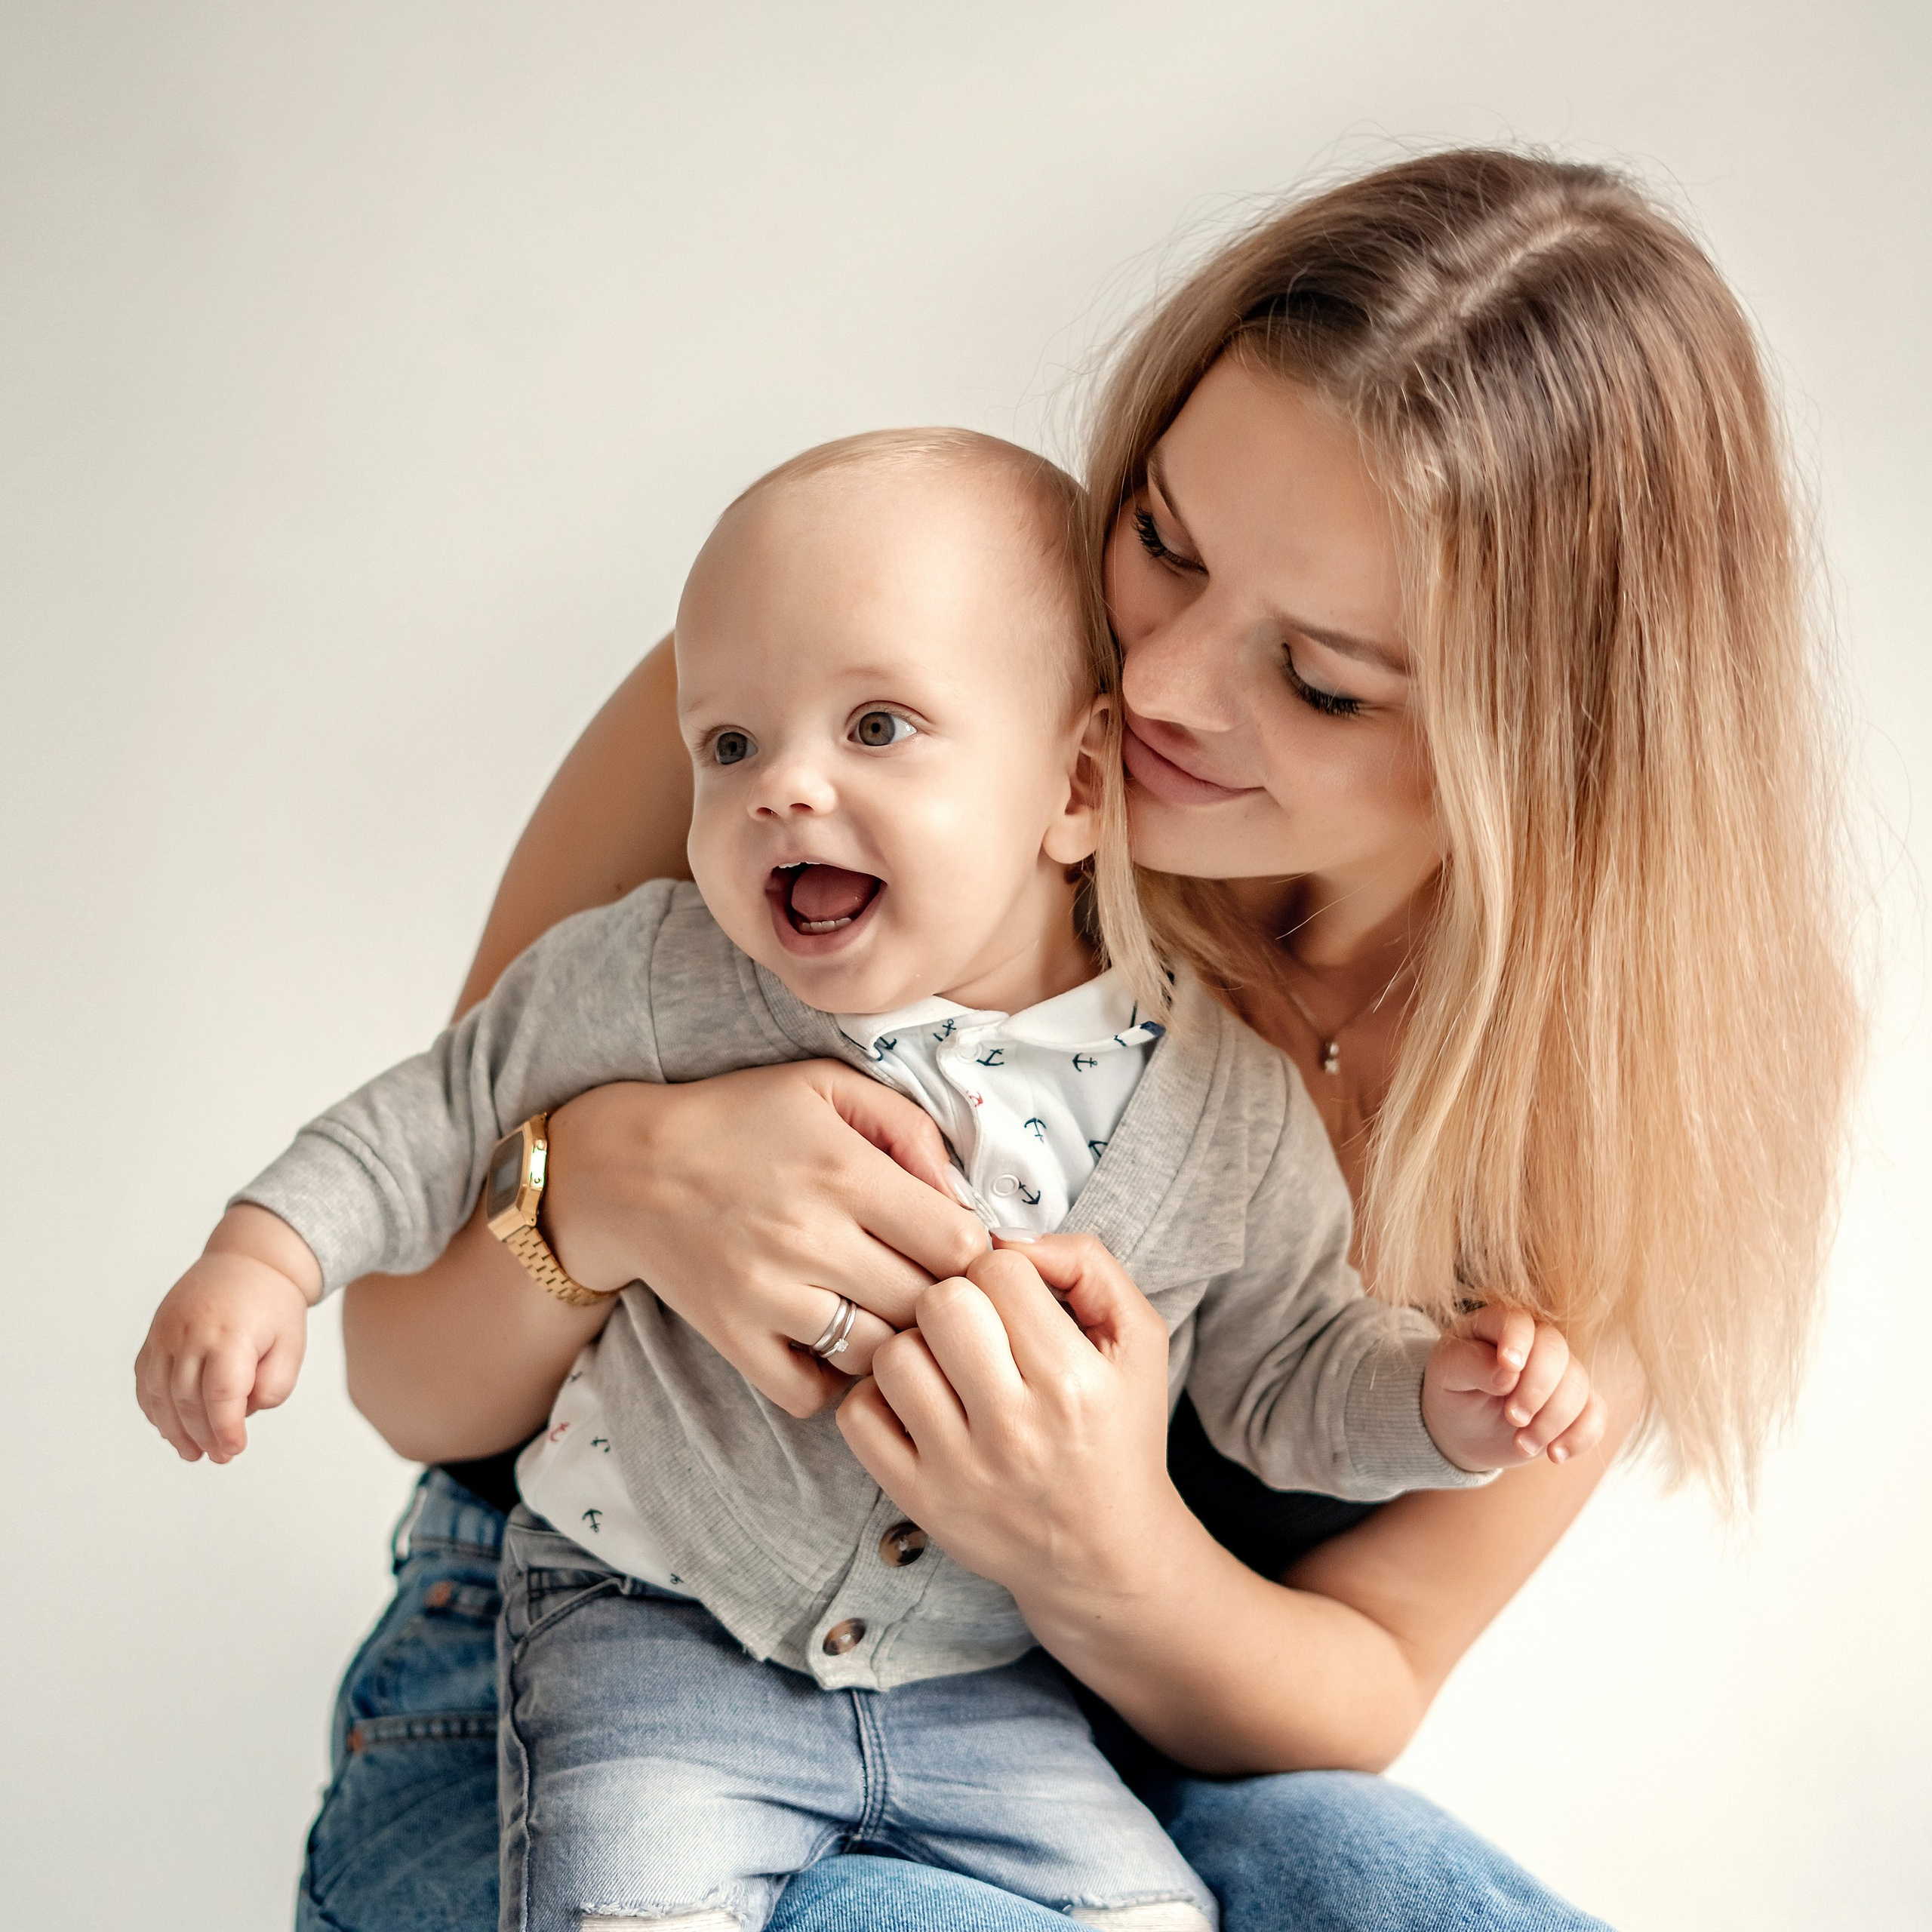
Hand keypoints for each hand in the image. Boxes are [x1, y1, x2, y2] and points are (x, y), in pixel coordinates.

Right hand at [134, 1205, 319, 1462]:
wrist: (248, 1260)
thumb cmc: (273, 1306)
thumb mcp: (293, 1343)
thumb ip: (275, 1385)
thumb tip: (243, 1413)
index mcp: (231, 1334)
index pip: (222, 1394)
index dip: (226, 1429)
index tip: (235, 1450)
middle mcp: (191, 1332)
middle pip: (187, 1399)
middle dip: (202, 1436)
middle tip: (220, 1457)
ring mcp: (166, 1333)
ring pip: (159, 1394)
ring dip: (173, 1430)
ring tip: (193, 1453)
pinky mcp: (154, 1335)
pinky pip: (145, 1380)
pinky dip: (154, 1409)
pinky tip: (170, 1428)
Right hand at [543, 1062, 987, 1420]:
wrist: (625, 1165)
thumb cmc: (738, 1118)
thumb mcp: (826, 1086)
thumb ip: (907, 1126)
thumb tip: (962, 1189)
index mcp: (844, 1174)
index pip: (957, 1244)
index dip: (971, 1250)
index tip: (956, 1243)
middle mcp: (810, 1239)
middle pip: (925, 1305)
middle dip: (940, 1297)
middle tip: (926, 1281)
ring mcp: (768, 1294)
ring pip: (876, 1355)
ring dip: (891, 1340)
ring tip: (880, 1310)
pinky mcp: (733, 1335)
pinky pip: (809, 1394)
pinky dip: (829, 1380)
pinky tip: (829, 1342)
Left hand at [836, 1233, 1186, 1610]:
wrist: (1105, 1553)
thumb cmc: (1118, 1434)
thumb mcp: (1139, 1341)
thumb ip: (1089, 1266)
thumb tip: (1012, 1237)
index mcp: (1072, 1381)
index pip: (999, 1271)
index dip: (1003, 1271)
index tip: (1013, 1299)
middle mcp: (1014, 1427)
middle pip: (940, 1303)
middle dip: (955, 1299)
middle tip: (975, 1326)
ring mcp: (958, 1468)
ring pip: (894, 1355)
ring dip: (915, 1348)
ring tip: (946, 1365)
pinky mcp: (918, 1498)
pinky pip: (859, 1416)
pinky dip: (877, 1398)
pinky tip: (916, 1402)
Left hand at [1422, 1304, 1605, 1471]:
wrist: (1464, 1428)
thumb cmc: (1453, 1391)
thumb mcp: (1447, 1375)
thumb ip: (1471, 1365)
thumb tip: (1506, 1373)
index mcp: (1497, 1325)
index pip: (1518, 1322)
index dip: (1517, 1343)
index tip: (1508, 1368)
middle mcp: (1535, 1342)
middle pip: (1555, 1351)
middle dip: (1537, 1389)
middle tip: (1513, 1419)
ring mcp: (1560, 1372)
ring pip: (1578, 1385)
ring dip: (1553, 1420)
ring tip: (1520, 1444)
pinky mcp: (1577, 1404)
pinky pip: (1596, 1414)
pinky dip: (1580, 1436)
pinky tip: (1555, 1454)